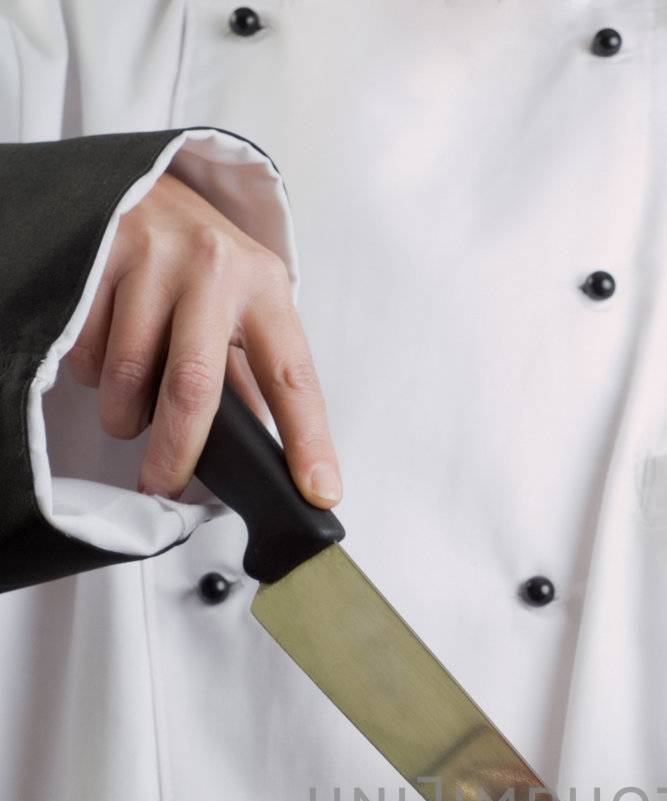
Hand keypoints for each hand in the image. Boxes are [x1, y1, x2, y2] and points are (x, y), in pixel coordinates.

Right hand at [64, 171, 340, 507]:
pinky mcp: (100, 251)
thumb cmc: (201, 263)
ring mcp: (154, 255)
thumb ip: (250, 376)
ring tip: (131, 407)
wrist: (144, 182)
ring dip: (125, 413)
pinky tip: (107, 352)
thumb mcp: (243, 305)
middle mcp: (215, 267)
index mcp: (265, 287)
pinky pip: (88, 347)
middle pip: (194, 386)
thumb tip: (262, 458)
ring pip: (128, 374)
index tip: (319, 493)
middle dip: (177, 452)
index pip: (293, 377)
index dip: (308, 440)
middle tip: (164, 487)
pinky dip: (93, 373)